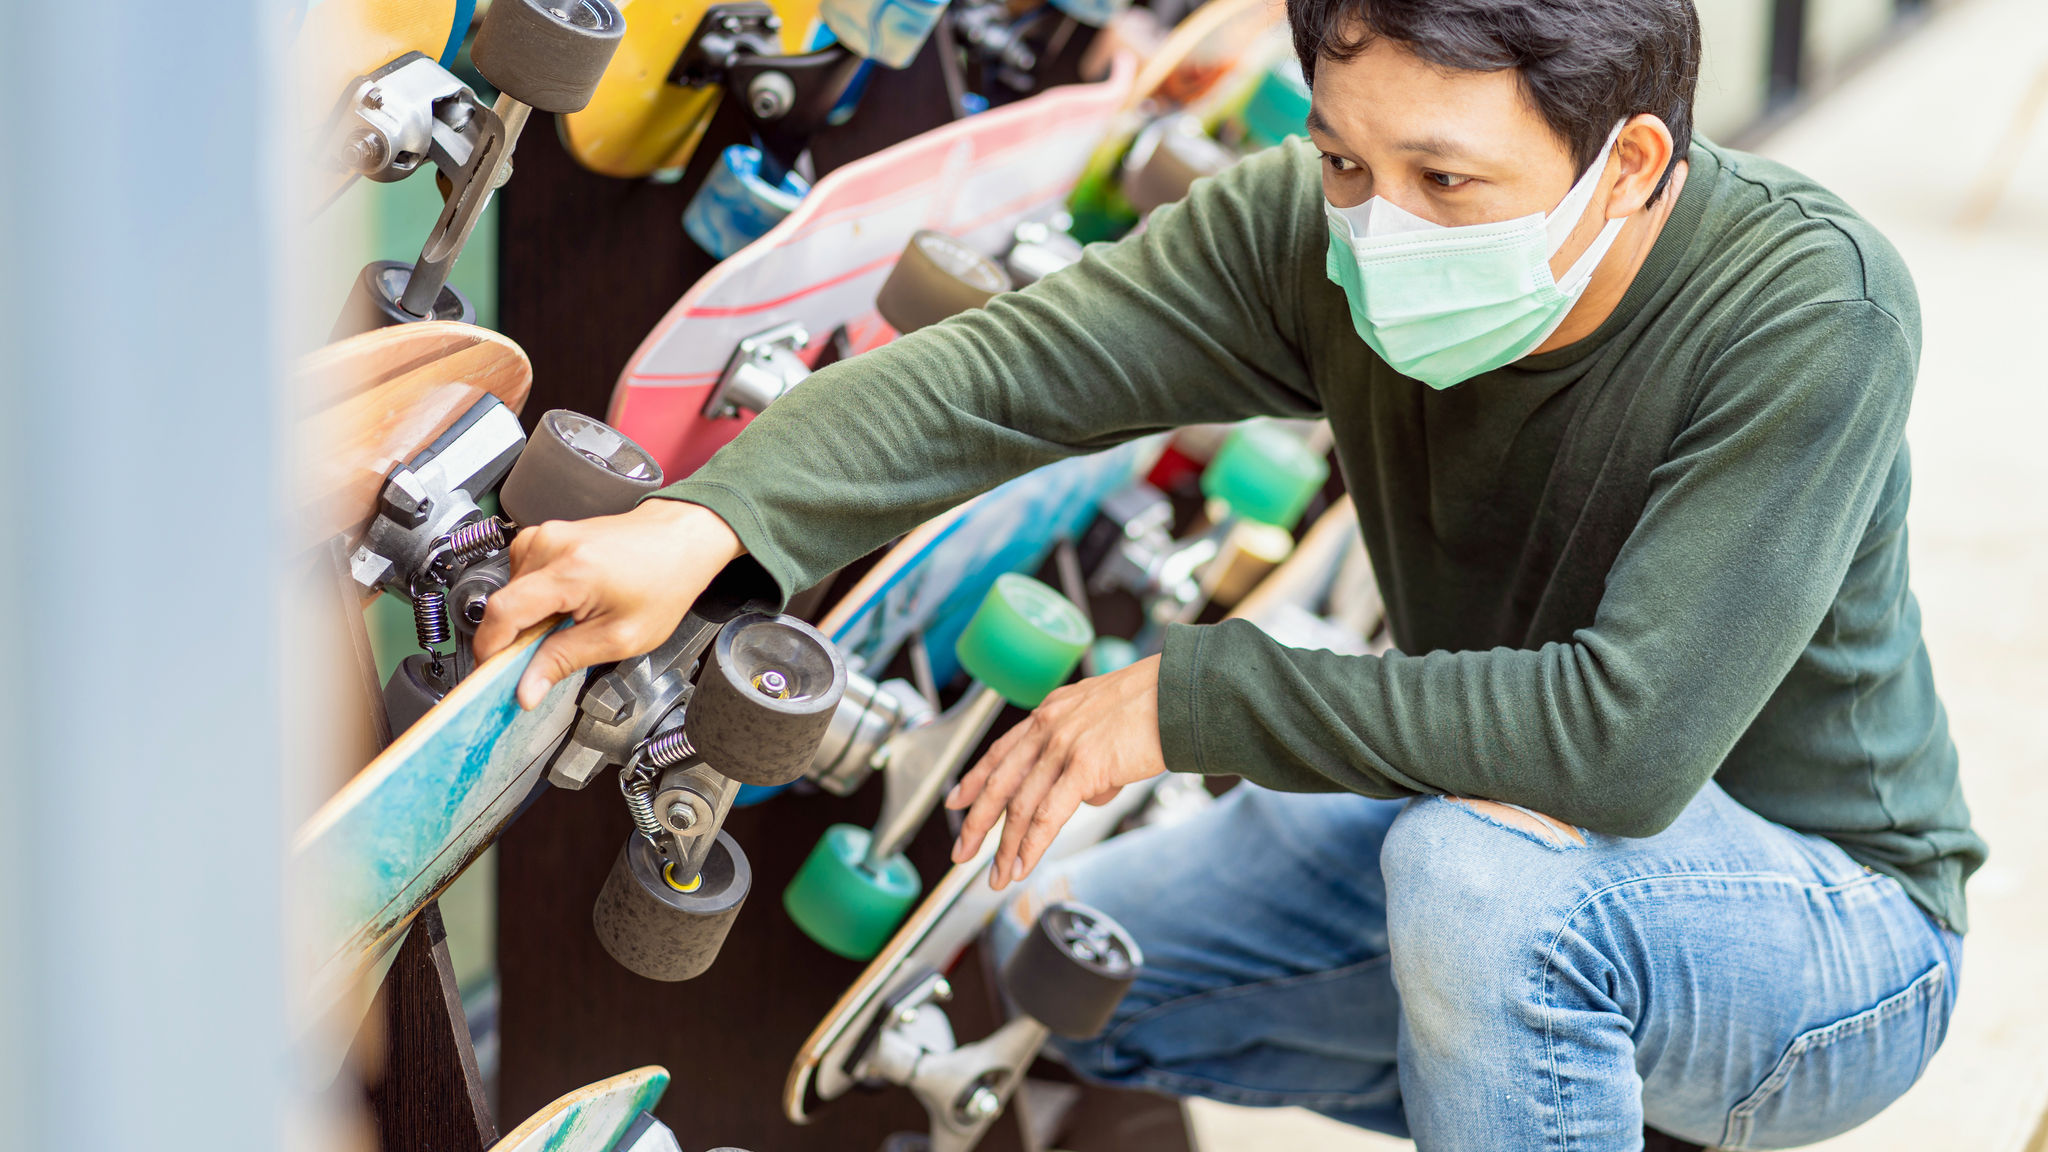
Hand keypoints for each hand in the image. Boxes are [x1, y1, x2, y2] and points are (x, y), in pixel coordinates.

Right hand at [472, 500, 744, 707]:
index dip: (490, 650)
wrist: (679, 539)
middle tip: (543, 660)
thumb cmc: (663, 582)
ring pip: (511, 592)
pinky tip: (565, 605)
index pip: (503, 612)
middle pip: (504, 604)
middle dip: (514, 639)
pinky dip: (535, 599)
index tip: (490, 675)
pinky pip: (522, 577)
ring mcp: (545, 535)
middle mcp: (550, 545)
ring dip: (528, 618)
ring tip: (568, 625)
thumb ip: (565, 661)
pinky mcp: (546, 536)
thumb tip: (526, 688)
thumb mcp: (620, 637)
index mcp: (570, 570)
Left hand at [945, 654, 1168, 889]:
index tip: (955, 801)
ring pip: (1020, 805)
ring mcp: (1063, 745)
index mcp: (1052, 711)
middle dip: (976, 823)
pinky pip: (1047, 815)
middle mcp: (1049, 725)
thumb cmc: (1159, 705)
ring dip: (1005, 847)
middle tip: (961, 852)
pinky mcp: (1084, 766)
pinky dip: (1031, 846)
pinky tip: (1022, 866)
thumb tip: (1088, 793)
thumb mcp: (1106, 719)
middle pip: (1000, 781)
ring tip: (997, 876)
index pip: (1001, 749)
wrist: (1184, 692)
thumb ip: (1087, 752)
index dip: (974, 778)